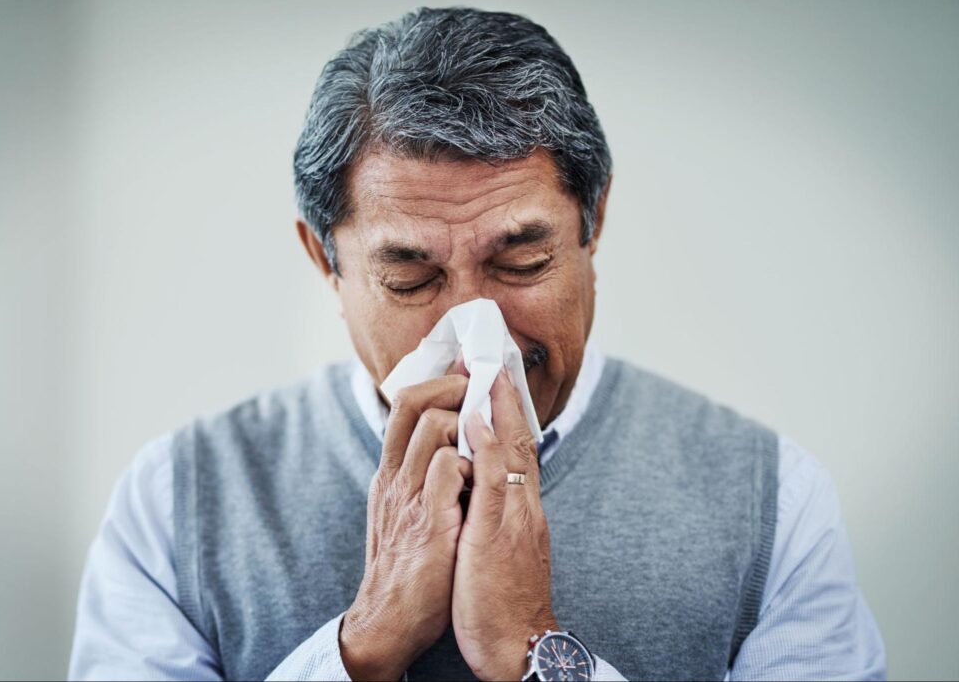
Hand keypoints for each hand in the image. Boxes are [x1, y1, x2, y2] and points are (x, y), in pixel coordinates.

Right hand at [340, 373, 472, 680]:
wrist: (389, 623)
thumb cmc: (408, 569)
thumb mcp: (403, 514)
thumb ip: (420, 479)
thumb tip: (449, 448)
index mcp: (389, 474)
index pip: (401, 407)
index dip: (434, 381)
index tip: (463, 368)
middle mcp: (393, 477)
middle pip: (410, 402)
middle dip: (450, 385)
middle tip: (477, 385)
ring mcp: (409, 496)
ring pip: (433, 426)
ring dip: (464, 423)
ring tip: (482, 437)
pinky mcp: (429, 520)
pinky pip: (450, 466)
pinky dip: (472, 461)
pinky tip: (483, 476)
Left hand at [453, 370, 558, 679]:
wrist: (519, 645)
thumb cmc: (504, 600)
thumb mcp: (500, 546)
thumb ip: (496, 511)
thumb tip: (483, 484)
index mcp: (520, 508)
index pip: (515, 448)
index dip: (507, 412)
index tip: (496, 376)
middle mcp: (522, 505)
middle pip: (518, 439)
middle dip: (506, 396)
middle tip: (493, 354)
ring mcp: (513, 516)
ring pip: (509, 450)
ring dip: (498, 406)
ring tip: (486, 367)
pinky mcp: (498, 533)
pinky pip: (493, 481)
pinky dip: (487, 445)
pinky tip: (477, 419)